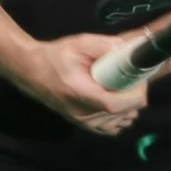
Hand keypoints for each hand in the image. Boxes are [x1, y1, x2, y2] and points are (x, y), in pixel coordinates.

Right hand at [14, 34, 151, 134]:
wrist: (31, 72)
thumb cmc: (55, 57)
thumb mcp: (78, 43)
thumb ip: (104, 45)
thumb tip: (129, 49)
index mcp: (81, 93)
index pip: (116, 104)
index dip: (135, 93)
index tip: (139, 78)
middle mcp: (84, 114)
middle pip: (125, 113)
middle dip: (135, 95)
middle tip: (130, 77)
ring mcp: (85, 123)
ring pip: (122, 121)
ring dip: (129, 105)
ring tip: (121, 87)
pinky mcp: (85, 126)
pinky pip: (113, 127)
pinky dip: (120, 116)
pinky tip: (115, 101)